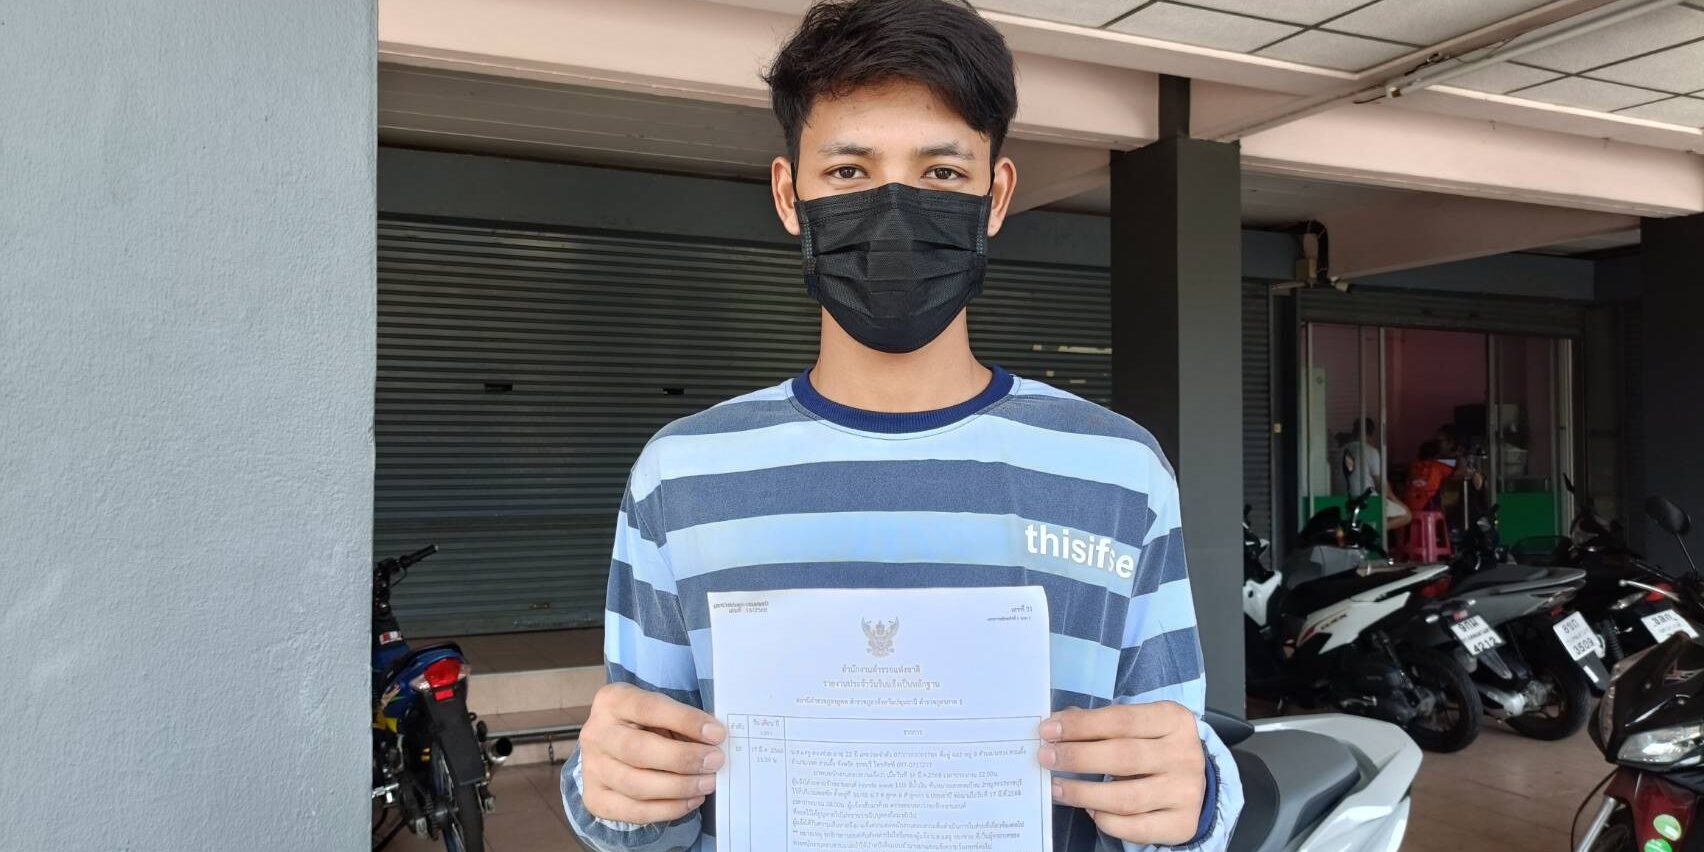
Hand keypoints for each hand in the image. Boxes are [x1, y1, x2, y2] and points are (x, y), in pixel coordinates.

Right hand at [579, 683, 725, 823]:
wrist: (612, 746)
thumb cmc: (645, 725)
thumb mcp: (660, 712)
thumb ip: (682, 722)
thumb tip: (715, 741)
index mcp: (612, 701)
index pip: (649, 708)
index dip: (685, 721)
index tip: (716, 733)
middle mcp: (595, 734)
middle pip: (639, 750)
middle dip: (683, 758)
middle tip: (715, 761)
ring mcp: (591, 768)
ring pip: (636, 785)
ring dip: (679, 787)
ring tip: (707, 783)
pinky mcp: (595, 798)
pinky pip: (634, 811)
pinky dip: (668, 809)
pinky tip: (691, 800)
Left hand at [1039, 701, 1207, 844]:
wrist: (1195, 785)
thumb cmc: (1156, 749)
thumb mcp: (1139, 726)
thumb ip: (1102, 723)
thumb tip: (1060, 724)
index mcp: (1173, 720)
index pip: (1121, 720)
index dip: (1081, 725)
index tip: (1048, 730)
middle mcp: (1185, 755)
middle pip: (1123, 757)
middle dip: (1077, 757)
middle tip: (1046, 757)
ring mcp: (1186, 792)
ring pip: (1126, 797)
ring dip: (1083, 793)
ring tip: (1057, 788)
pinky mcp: (1182, 824)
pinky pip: (1135, 827)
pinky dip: (1106, 820)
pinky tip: (1089, 809)